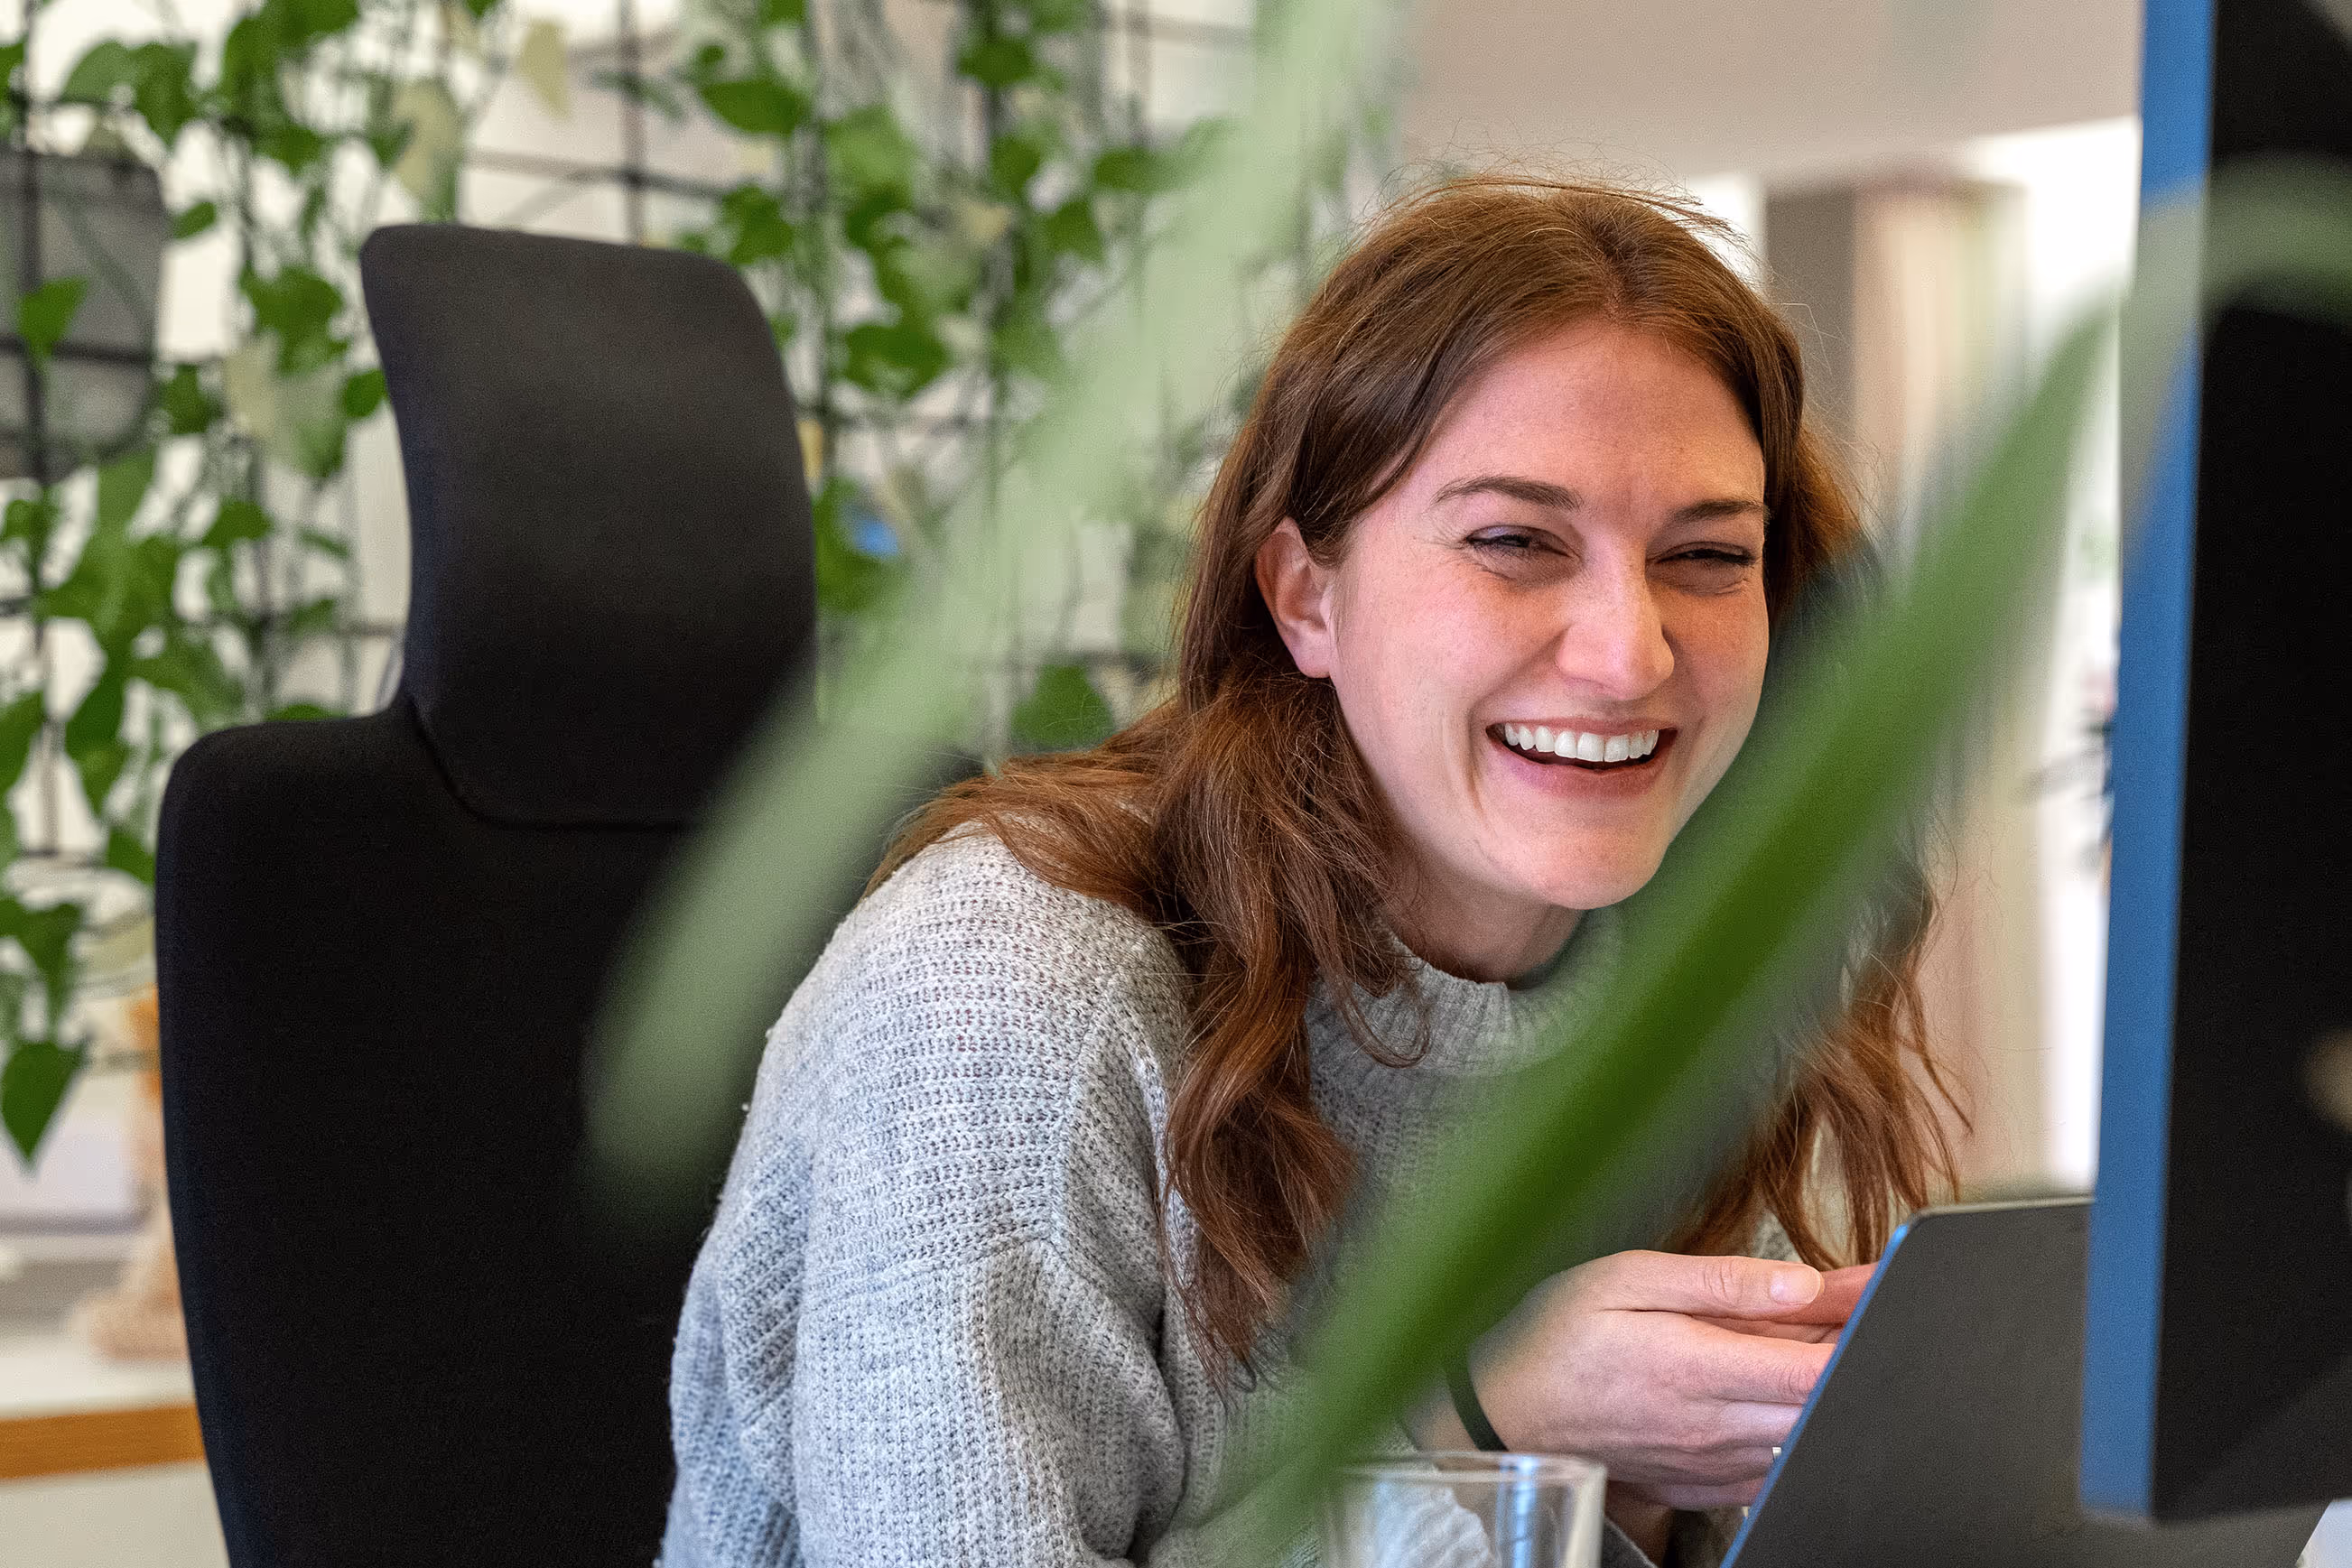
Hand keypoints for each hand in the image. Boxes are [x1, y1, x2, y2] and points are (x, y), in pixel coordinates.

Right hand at [1468, 1252, 1867, 1516]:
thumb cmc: (1554, 1334)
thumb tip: (1801, 1285)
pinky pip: (1773, 1464)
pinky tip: (1778, 1386)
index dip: (1862, 1335)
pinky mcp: (1700, 1483)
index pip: (1813, 1369)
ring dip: (1823, 1390)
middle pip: (1822, 1406)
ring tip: (1816, 1333)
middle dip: (1851, 1354)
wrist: (1500, 1410)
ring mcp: (1710, 1462)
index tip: (1882, 1297)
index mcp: (1695, 1369)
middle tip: (1857, 1305)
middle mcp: (1712, 1427)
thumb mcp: (1625, 1279)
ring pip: (1803, 1436)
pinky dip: (1792, 1426)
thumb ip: (1718, 1282)